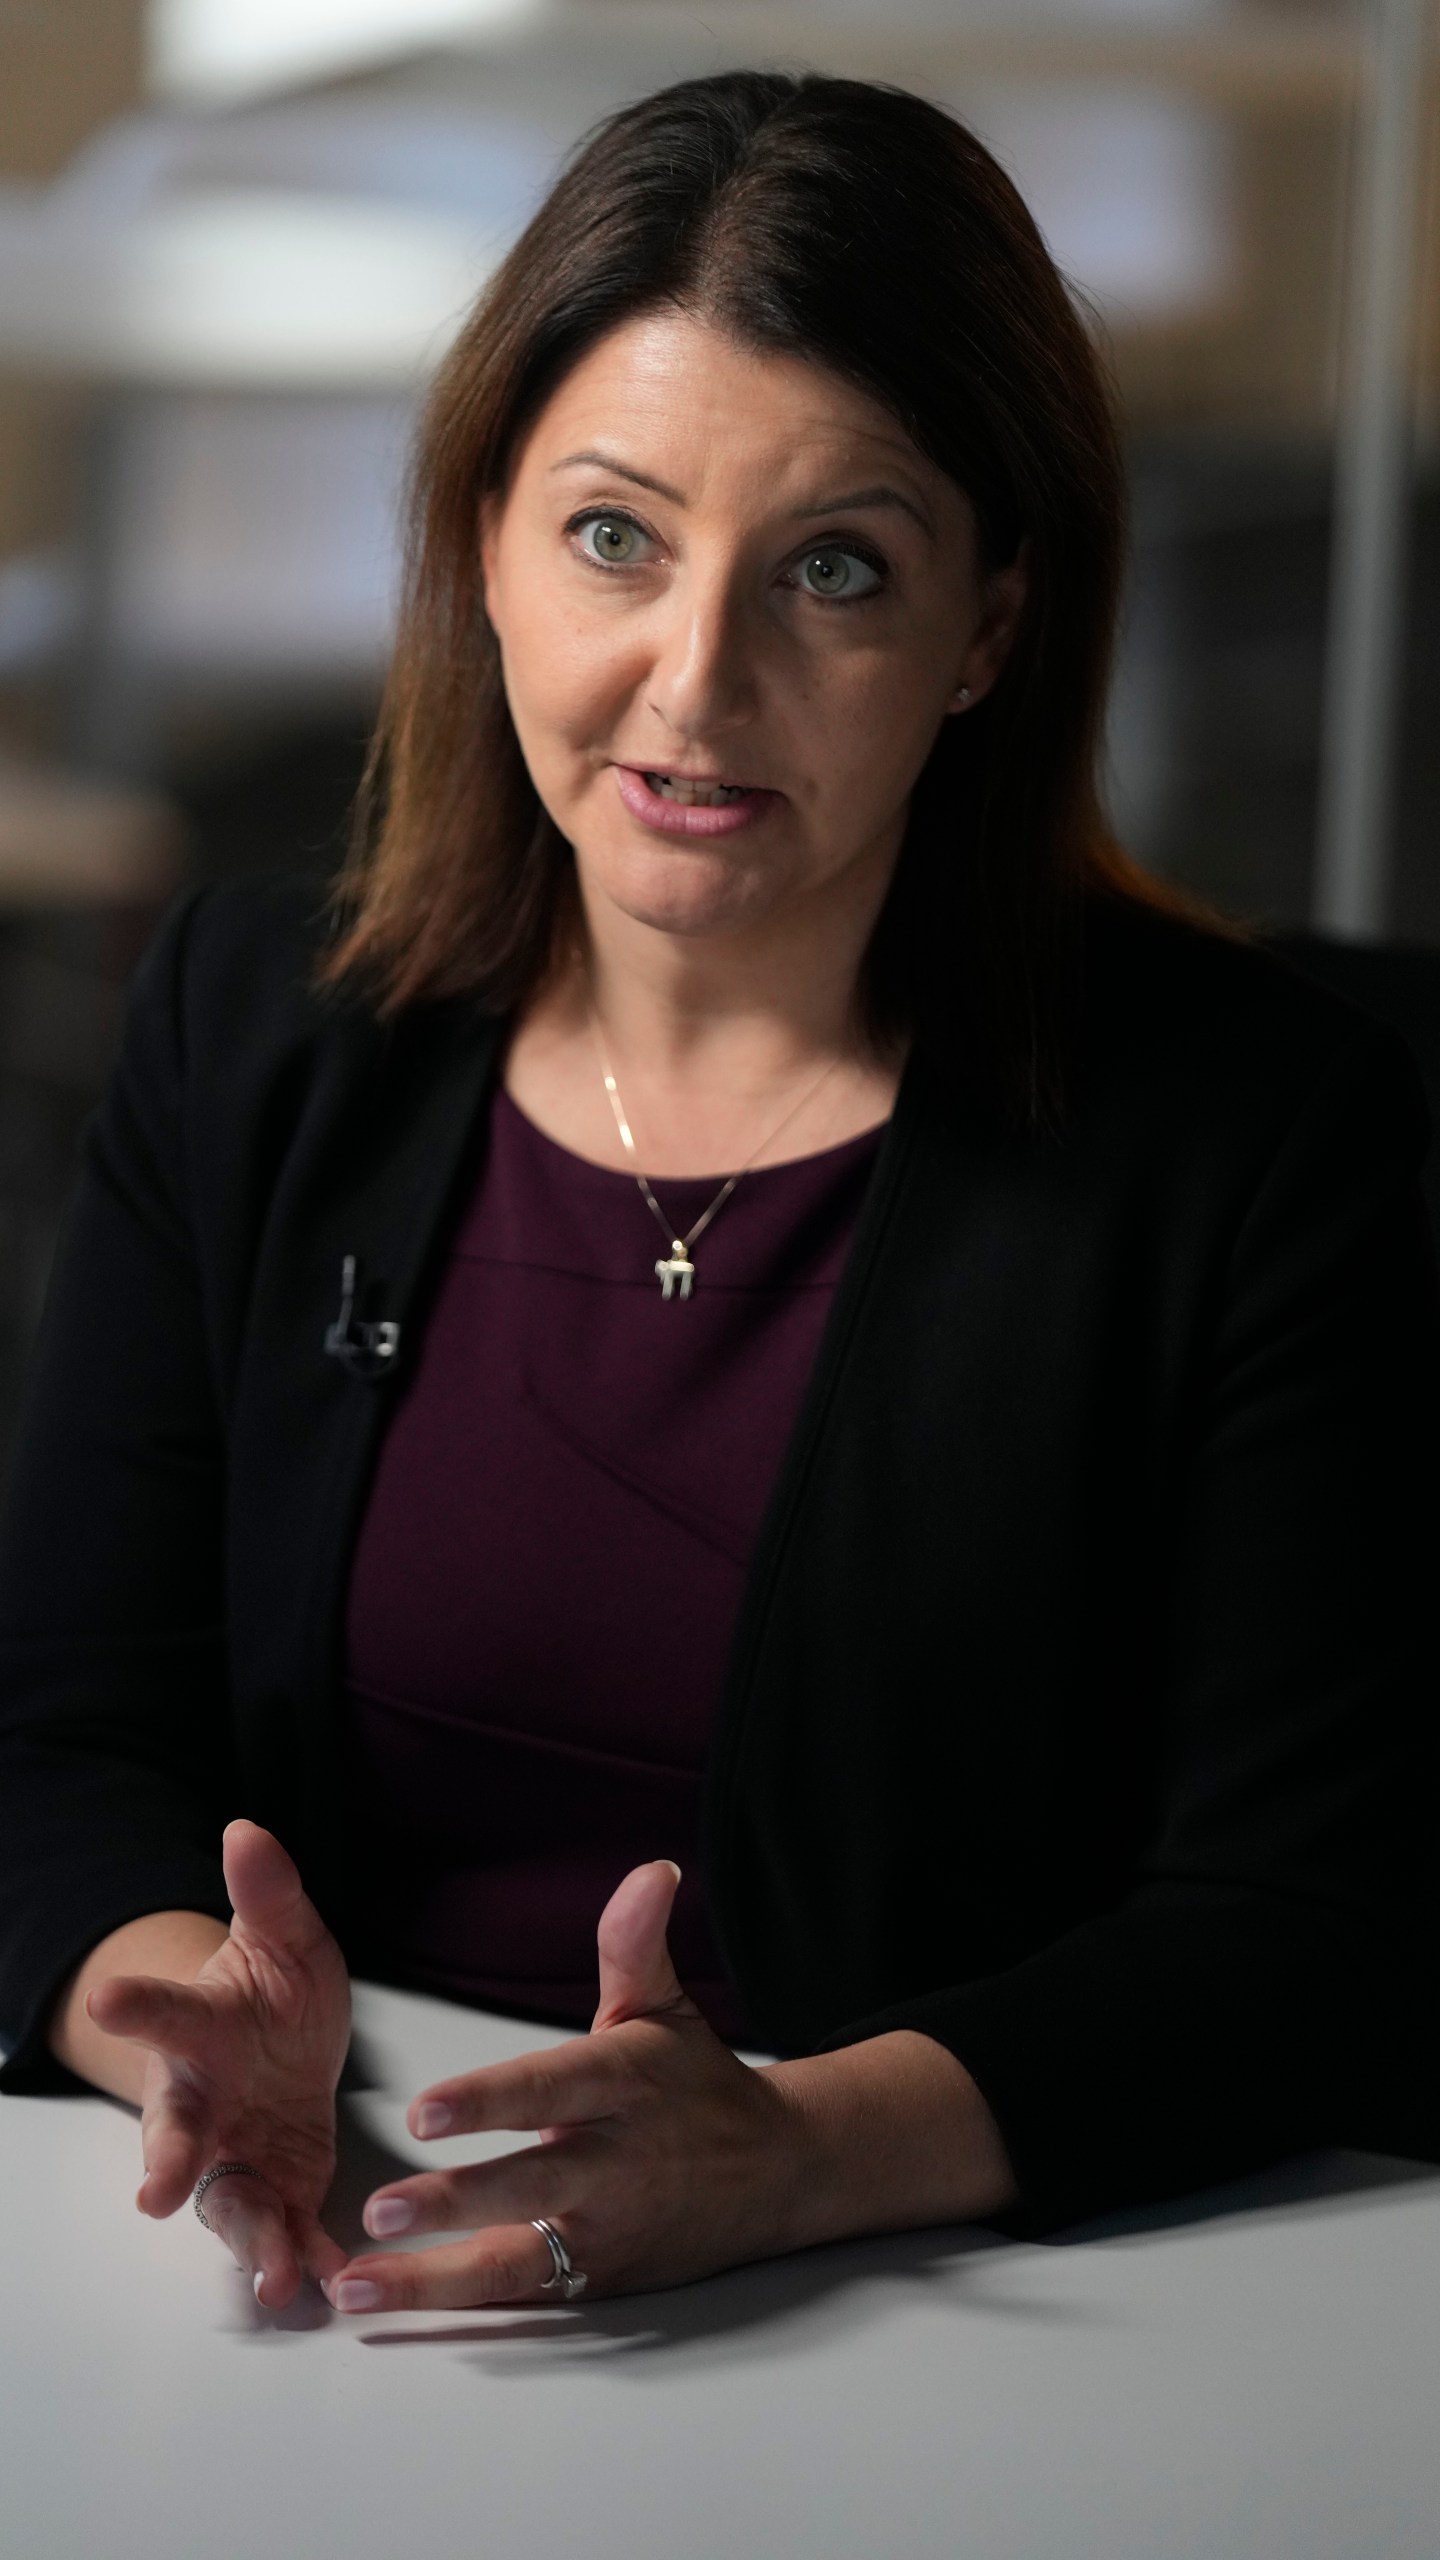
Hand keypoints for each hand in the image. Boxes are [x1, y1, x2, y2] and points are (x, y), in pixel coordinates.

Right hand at [86, 1820, 350, 2309]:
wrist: (283, 2048)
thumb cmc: (271, 1992)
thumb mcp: (286, 1934)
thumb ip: (269, 1891)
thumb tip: (247, 1827)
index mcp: (198, 2031)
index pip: (160, 2012)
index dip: (132, 2004)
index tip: (104, 1996)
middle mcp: (202, 2105)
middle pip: (177, 2138)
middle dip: (165, 2166)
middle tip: (152, 2195)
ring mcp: (235, 2157)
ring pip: (230, 2204)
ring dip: (251, 2242)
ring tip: (273, 2277)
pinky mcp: (279, 2192)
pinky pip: (289, 2231)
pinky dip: (310, 2258)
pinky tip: (334, 2283)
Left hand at [330, 1859, 1015, 2313]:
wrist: (777, 2174)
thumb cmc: (699, 2084)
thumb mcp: (666, 2007)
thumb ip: (634, 1943)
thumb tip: (650, 1872)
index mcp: (623, 2083)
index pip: (549, 2089)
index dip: (488, 2101)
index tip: (424, 2110)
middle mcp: (614, 2160)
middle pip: (529, 2181)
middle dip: (454, 2200)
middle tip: (381, 2208)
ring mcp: (606, 2228)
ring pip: (516, 2257)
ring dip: (432, 2275)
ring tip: (357, 2279)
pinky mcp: (598, 2279)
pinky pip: (524, 2293)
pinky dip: (457, 2300)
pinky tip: (391, 2304)